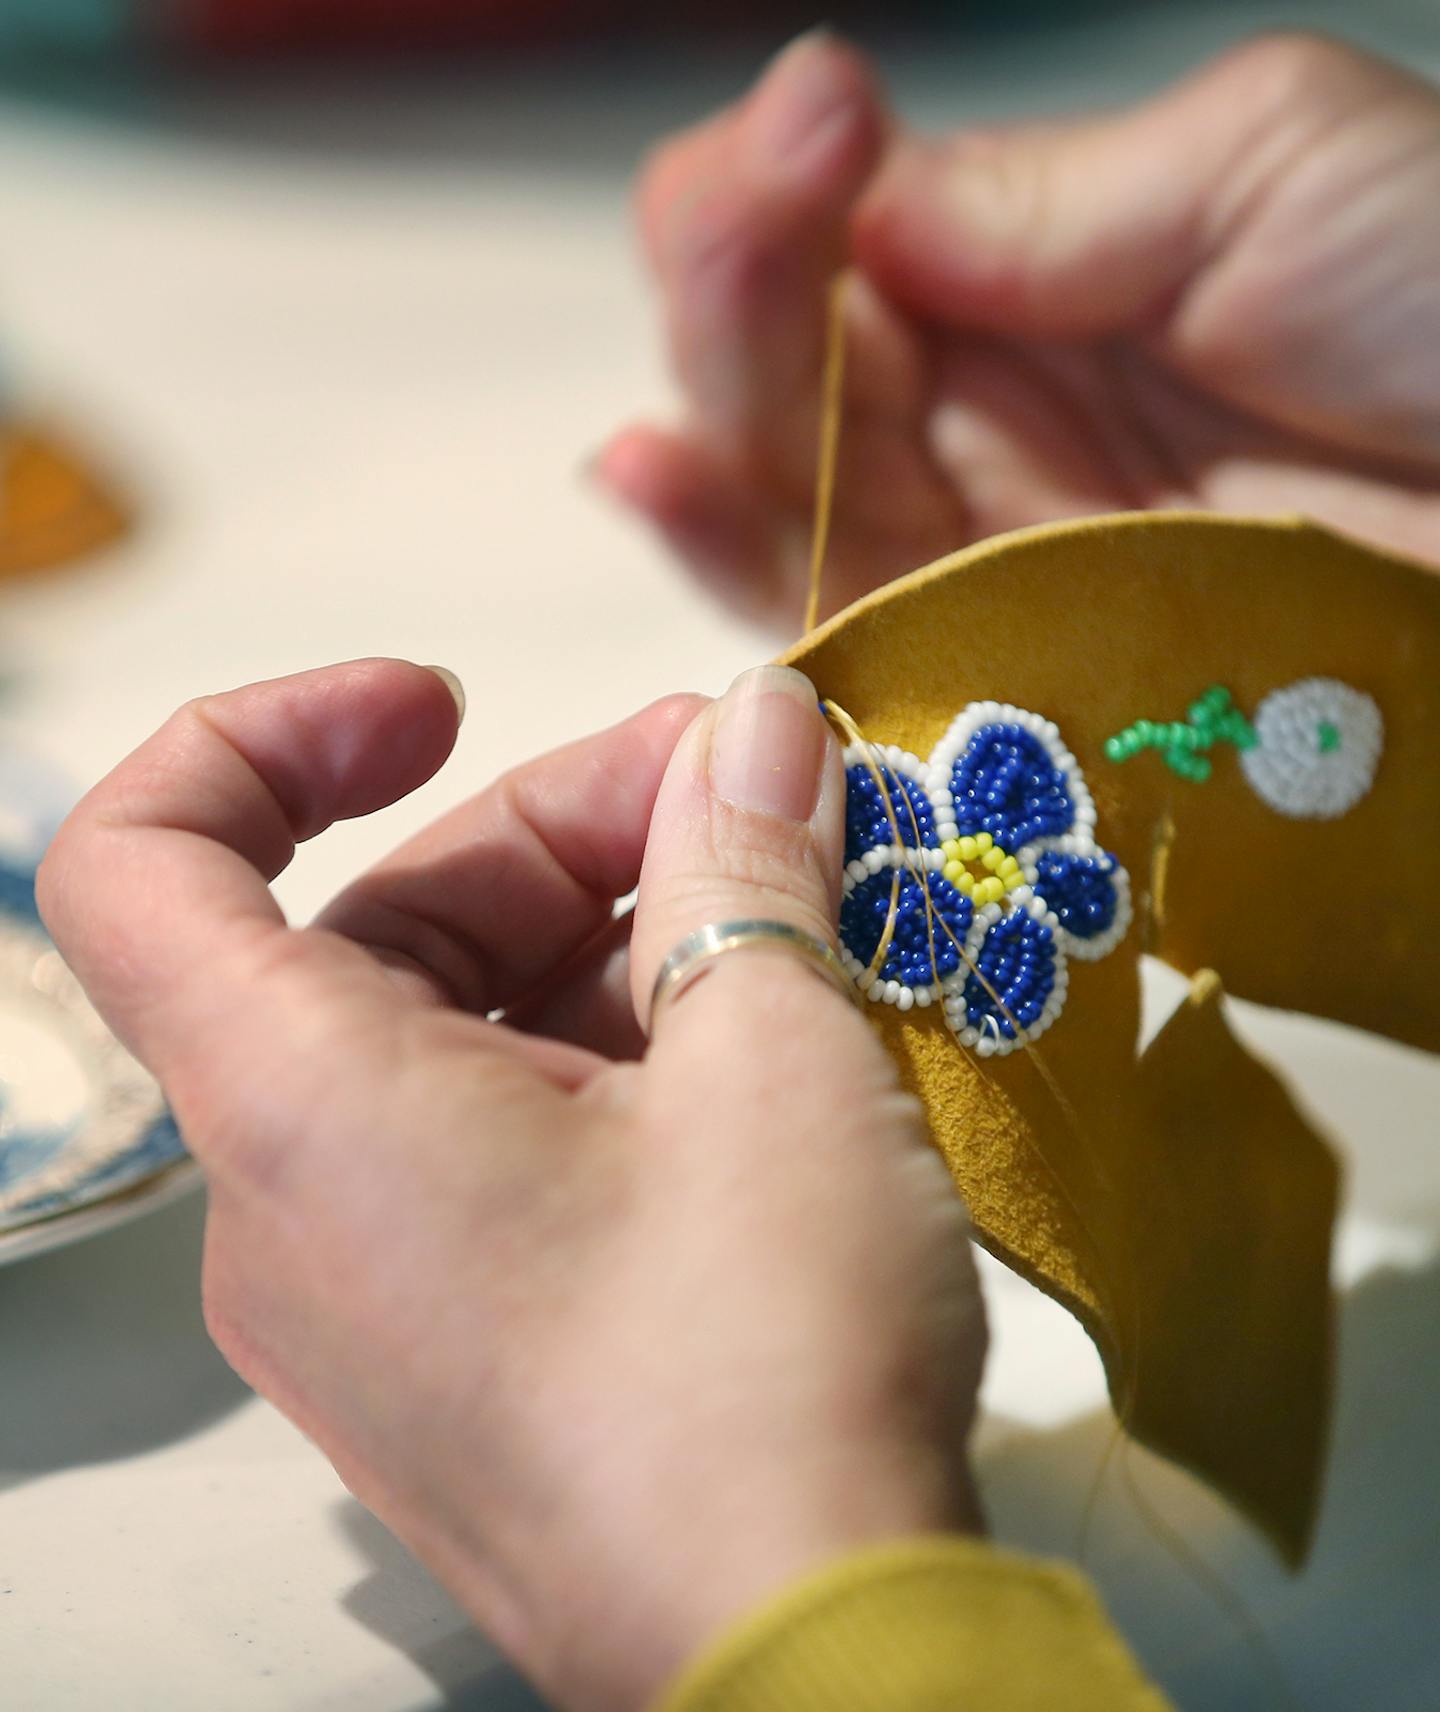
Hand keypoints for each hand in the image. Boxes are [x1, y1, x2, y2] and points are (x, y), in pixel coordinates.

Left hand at [38, 659, 984, 1711]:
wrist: (821, 1654)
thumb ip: (747, 860)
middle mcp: (295, 1194)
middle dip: (571, 829)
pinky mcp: (464, 1333)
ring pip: (461, 1028)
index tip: (440, 706)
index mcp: (302, 1105)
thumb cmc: (764, 1357)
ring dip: (620, 936)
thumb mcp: (777, 1060)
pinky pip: (502, 1133)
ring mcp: (378, 1276)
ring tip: (801, 905)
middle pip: (378, 922)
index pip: (141, 862)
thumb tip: (764, 722)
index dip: (267, 735)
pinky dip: (616, 1050)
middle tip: (759, 791)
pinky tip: (769, 1031)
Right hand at [601, 30, 1439, 627]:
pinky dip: (733, 560)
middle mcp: (997, 420)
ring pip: (789, 498)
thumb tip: (858, 210)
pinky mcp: (1005, 677)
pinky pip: (841, 623)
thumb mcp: (1263, 166)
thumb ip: (1038, 200)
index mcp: (1045, 277)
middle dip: (743, 292)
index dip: (788, 189)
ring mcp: (994, 555)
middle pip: (793, 370)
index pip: (847, 238)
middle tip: (744, 215)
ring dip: (705, 432)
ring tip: (652, 389)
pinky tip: (652, 479)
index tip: (809, 130)